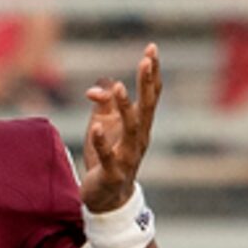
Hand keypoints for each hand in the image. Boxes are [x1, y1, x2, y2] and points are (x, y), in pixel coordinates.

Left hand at [80, 43, 160, 213]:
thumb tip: (95, 90)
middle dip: (146, 83)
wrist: (107, 199)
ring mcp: (128, 157)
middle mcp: (139, 139)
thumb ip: (103, 105)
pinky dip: (103, 142)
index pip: (150, 95)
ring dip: (125, 109)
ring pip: (130, 130)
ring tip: (118, 88)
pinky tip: (96, 128)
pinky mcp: (112, 173)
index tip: (151, 48)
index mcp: (140, 126)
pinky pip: (108, 156)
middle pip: (146, 107)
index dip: (152, 72)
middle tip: (146, 59)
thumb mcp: (105, 126)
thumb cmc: (108, 159)